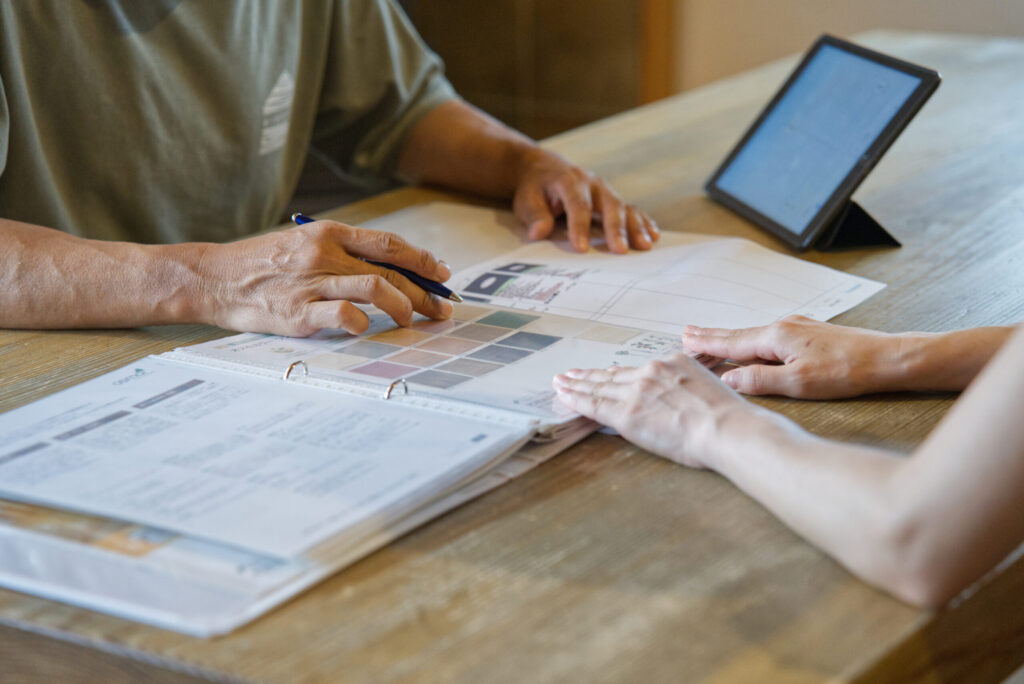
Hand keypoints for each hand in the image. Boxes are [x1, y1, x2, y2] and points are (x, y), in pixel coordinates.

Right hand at [196, 220, 452, 335]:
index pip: (387, 243)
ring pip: (376, 288)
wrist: (214, 278)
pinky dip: (363, 322)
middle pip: (390, 270)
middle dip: (424, 291)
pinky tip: (368, 327)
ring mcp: (311, 282)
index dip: (421, 259)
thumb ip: (341, 253)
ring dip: (404, 306)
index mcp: (328, 233)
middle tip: (442, 308)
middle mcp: (324, 254)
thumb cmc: (263, 264)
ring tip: (411, 321)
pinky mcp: (298, 312)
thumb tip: (389, 269)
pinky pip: (344, 315)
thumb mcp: (303, 244)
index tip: (442, 274)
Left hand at [512, 148, 659, 253]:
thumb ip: (535, 216)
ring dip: (636, 227)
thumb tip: (539, 232)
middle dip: (615, 229)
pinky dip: (643, 222)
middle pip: (608, 205)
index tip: (582, 249)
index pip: (577, 205)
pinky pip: (632, 210)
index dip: (580, 227)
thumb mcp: (527, 200)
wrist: (545, 169)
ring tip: (645, 246)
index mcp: (569, 181)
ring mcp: (605, 191)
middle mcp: (592, 183)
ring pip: (624, 207)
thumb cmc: (535, 189)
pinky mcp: (613, 199)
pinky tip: (653, 236)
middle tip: (620, 251)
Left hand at [553, 354, 760, 469]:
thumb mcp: (709, 386)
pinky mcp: (626, 412)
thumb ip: (689, 386)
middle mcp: (652, 372)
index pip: (637, 370)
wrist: (726, 428)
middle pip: (614, 375)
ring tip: (561, 382)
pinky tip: (564, 394)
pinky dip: (576, 398)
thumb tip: (678, 396)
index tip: (603, 371)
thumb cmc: (728, 417)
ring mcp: (637, 391)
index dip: (616, 372)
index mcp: (674, 363)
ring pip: (599, 387)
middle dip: (590, 375)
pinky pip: (594, 404)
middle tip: (571, 374)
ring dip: (577, 384)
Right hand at [681, 316, 899, 398]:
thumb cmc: (847, 372)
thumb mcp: (799, 384)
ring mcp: (797, 327)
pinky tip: (751, 346)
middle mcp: (784, 326)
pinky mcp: (809, 333)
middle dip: (712, 335)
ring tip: (711, 339)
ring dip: (730, 339)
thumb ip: (760, 381)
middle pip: (739, 334)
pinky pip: (770, 337)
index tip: (684, 341)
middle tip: (687, 333)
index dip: (706, 344)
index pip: (731, 343)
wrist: (887, 358)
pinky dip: (751, 341)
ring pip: (754, 335)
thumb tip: (729, 380)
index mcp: (776, 337)